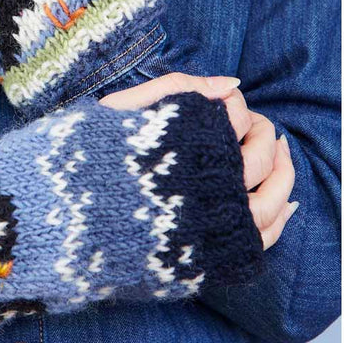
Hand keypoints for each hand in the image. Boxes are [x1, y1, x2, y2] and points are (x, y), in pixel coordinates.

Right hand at [100, 73, 296, 249]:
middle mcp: (199, 186)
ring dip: (284, 177)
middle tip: (263, 128)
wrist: (59, 213)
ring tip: (282, 157)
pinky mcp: (202, 258)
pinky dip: (279, 222)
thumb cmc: (86, 154)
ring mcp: (203, 226)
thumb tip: (232, 84)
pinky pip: (258, 242)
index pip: (234, 116)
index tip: (227, 105)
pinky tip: (282, 205)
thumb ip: (175, 86)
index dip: (236, 107)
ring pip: (269, 204)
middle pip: (260, 156)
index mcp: (181, 143)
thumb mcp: (120, 108)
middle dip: (268, 136)